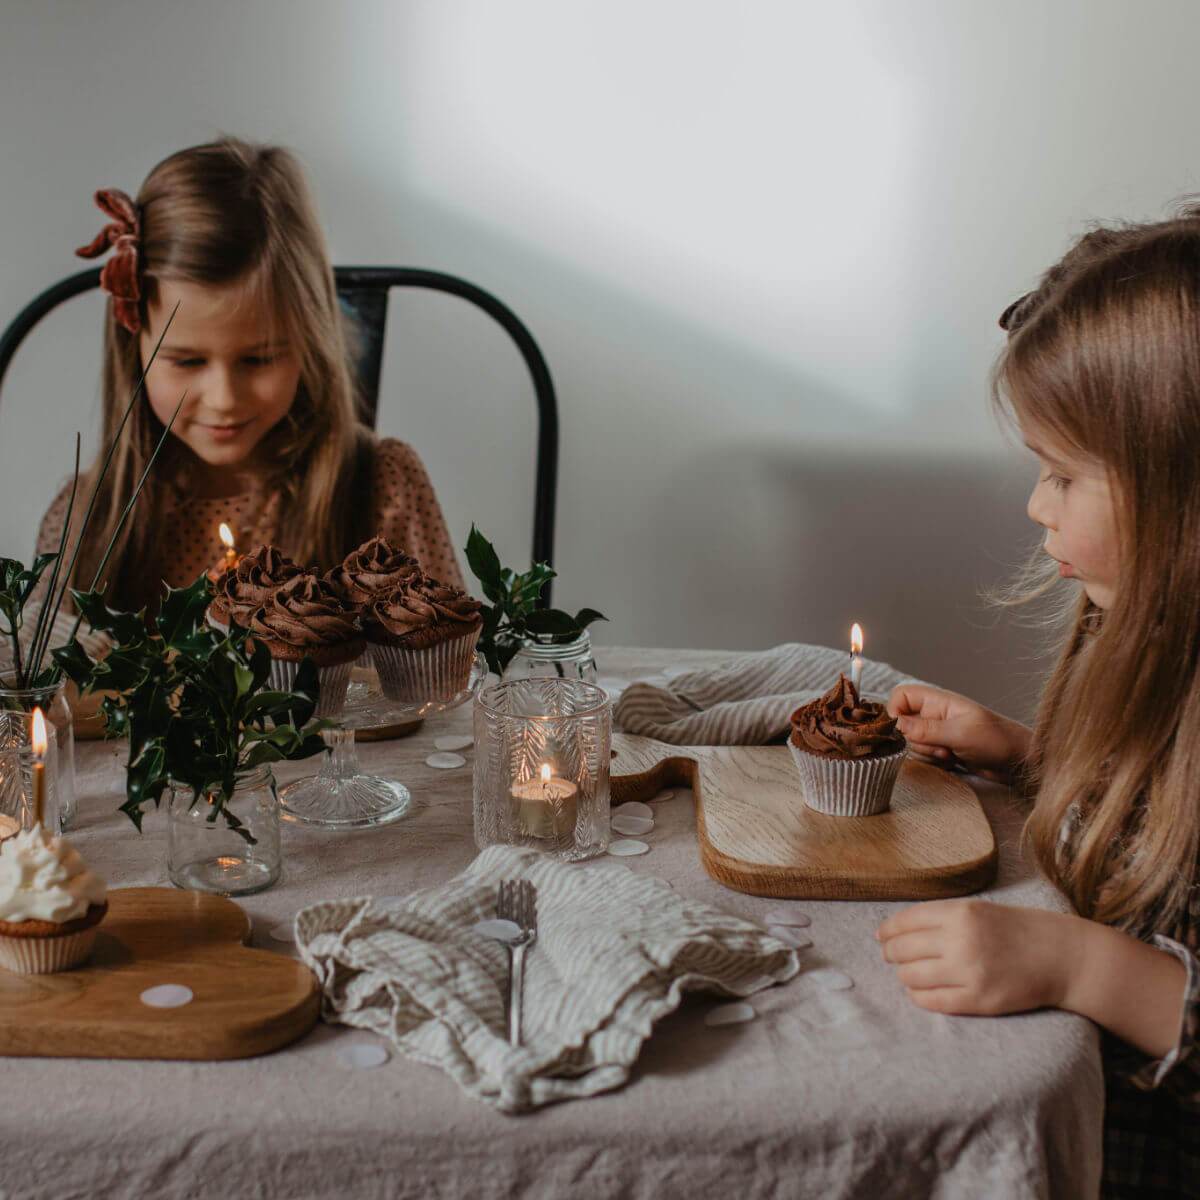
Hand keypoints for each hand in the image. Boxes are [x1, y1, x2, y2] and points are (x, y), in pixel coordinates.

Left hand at [875, 899, 1080, 1015]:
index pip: (905, 922)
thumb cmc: (1015, 929)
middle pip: (903, 950)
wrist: (1060, 956)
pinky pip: (932, 1001)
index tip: (881, 936)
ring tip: (909, 974)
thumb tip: (894, 930)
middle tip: (891, 957)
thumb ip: (940, 918)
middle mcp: (961, 941)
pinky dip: (918, 997)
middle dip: (891, 954)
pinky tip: (920, 992)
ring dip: (904, 976)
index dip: (887, 931)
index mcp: (959, 913)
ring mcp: (970, 972)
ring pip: (912, 977)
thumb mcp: (977, 910)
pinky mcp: (979, 1000)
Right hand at [887, 684, 1030, 782]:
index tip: (902, 732)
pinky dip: (934, 763)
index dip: (894, 712)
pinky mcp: (942, 748)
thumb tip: (895, 725)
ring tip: (951, 755)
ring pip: (911, 743)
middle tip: (942, 748)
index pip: (900, 696)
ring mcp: (937, 732)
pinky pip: (923, 756)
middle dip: (916, 741)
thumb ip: (926, 729)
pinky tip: (953, 762)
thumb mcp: (960, 734)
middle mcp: (934, 714)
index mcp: (938, 701)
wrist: (1019, 762)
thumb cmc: (996, 741)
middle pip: (902, 723)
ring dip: (927, 754)